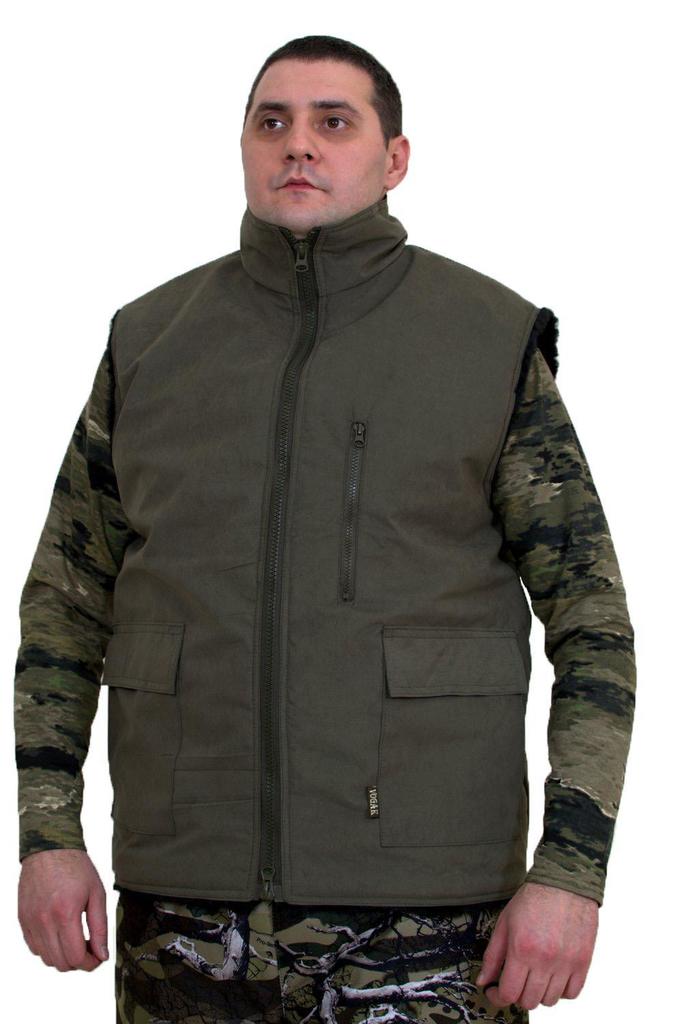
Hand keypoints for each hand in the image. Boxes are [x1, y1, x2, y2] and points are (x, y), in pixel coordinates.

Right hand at [18, 848, 108, 971]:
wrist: (50, 848)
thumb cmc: (76, 867)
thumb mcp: (97, 894)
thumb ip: (100, 927)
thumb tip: (102, 955)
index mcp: (66, 913)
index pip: (75, 957)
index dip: (90, 963)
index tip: (98, 957)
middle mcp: (44, 921)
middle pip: (60, 963)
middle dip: (78, 962)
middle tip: (89, 948)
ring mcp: (30, 921)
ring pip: (46, 958)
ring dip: (62, 956)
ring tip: (75, 940)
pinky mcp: (22, 919)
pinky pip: (34, 947)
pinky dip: (48, 948)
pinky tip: (59, 934)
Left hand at [475, 881, 598, 1010]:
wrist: (564, 882)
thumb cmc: (534, 899)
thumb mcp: (504, 923)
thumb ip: (492, 955)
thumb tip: (484, 981)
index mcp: (522, 949)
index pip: (509, 993)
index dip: (498, 997)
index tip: (495, 992)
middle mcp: (545, 960)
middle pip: (529, 1001)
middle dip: (517, 995)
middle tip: (515, 981)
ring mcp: (566, 963)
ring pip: (550, 1001)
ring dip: (539, 993)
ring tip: (534, 976)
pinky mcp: (583, 962)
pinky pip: (572, 993)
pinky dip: (561, 991)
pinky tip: (553, 977)